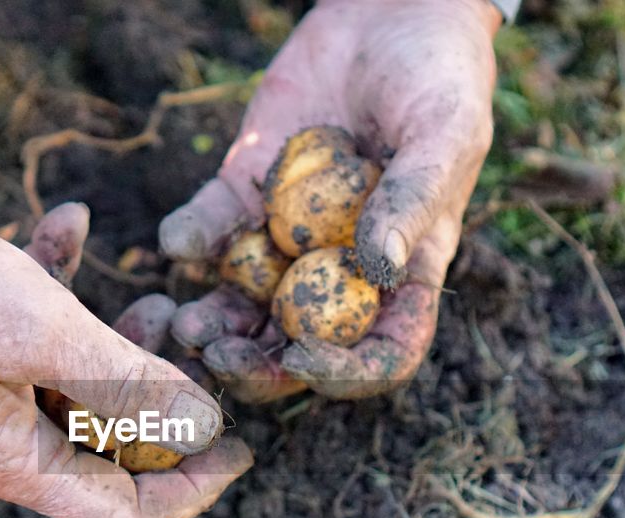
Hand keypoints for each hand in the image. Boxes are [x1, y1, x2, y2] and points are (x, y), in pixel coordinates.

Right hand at [0, 149, 251, 517]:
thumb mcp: (43, 331)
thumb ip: (127, 384)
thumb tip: (203, 427)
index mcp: (17, 463)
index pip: (125, 517)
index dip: (191, 491)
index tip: (236, 448)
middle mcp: (3, 446)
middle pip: (113, 457)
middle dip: (165, 407)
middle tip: (197, 354)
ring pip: (84, 395)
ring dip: (127, 350)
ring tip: (157, 300)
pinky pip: (39, 340)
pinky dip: (66, 290)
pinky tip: (71, 226)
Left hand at [159, 0, 499, 400]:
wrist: (389, 11)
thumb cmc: (440, 76)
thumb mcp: (445, 132)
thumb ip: (415, 197)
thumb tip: (378, 266)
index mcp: (403, 272)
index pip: (382, 352)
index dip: (346, 373)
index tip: (306, 360)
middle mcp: (341, 268)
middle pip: (299, 345)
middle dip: (257, 364)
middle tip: (220, 355)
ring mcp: (288, 236)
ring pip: (245, 304)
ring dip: (212, 321)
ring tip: (185, 323)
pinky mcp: (247, 193)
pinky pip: (212, 231)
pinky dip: (192, 241)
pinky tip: (178, 239)